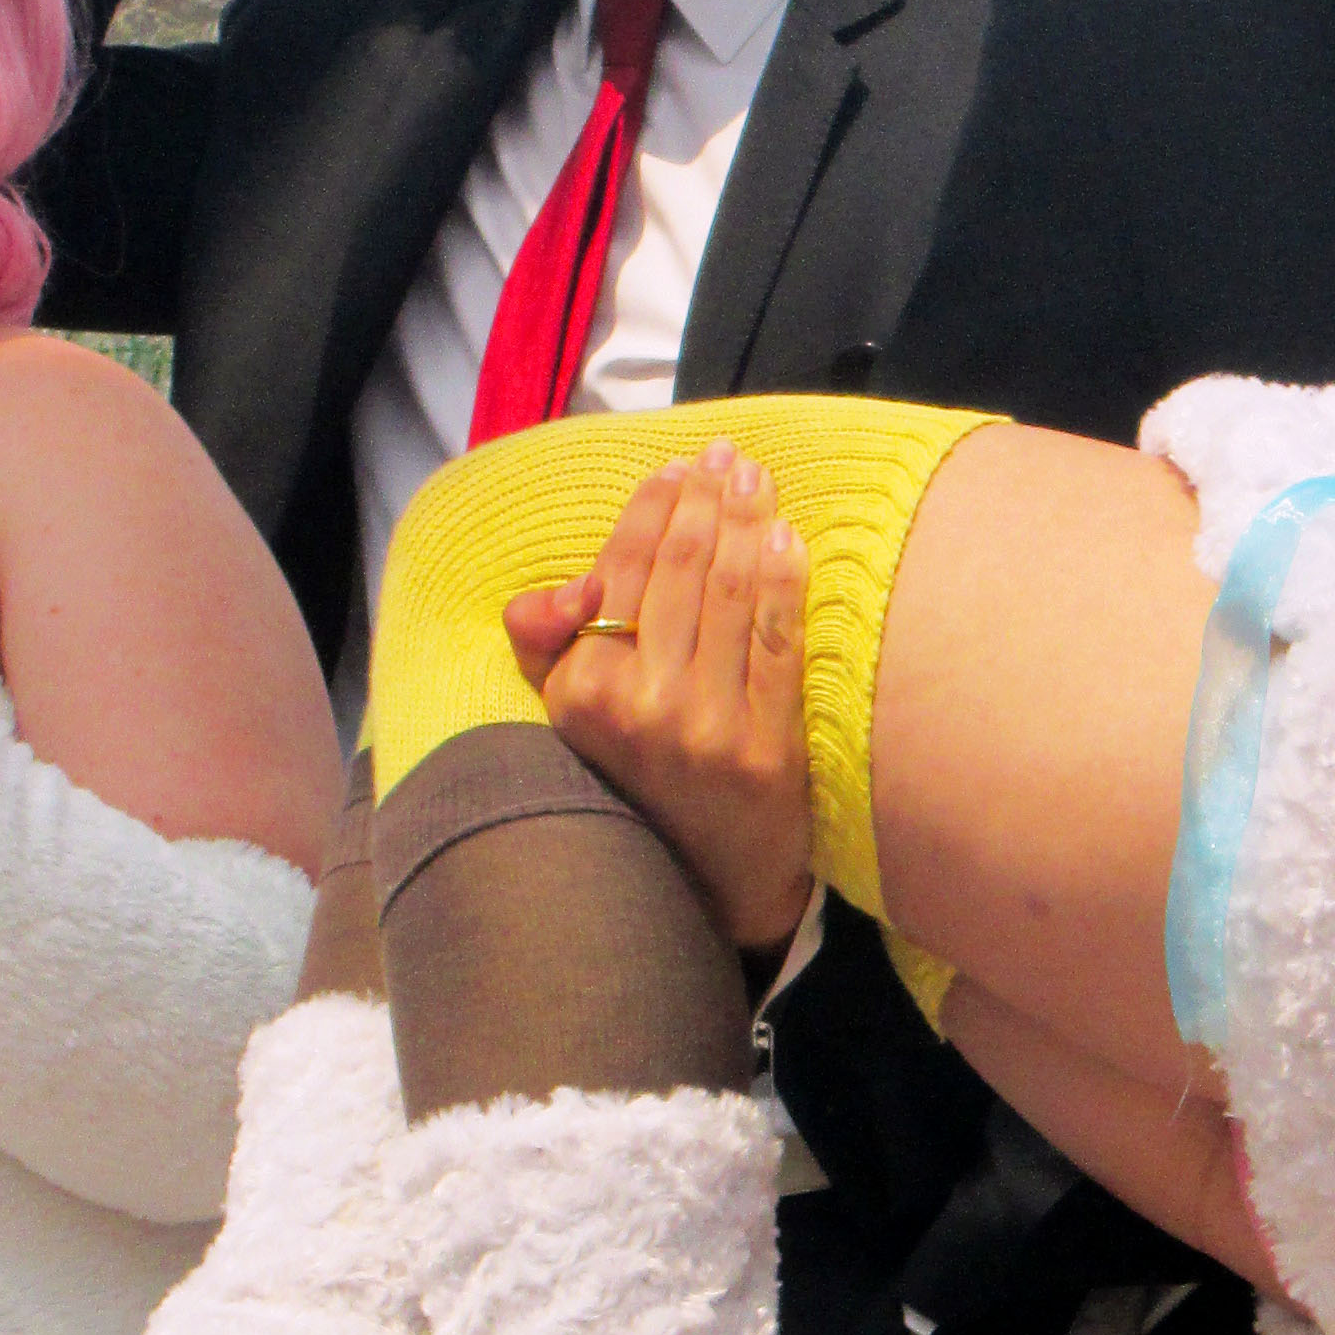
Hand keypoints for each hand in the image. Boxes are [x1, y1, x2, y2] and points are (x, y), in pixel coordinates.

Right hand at [502, 440, 814, 950]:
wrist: (711, 877)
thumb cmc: (642, 773)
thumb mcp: (571, 712)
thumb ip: (547, 639)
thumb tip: (565, 587)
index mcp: (582, 692)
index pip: (620, 573)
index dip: (652, 510)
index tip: (678, 470)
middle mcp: (638, 705)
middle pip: (680, 572)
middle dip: (706, 499)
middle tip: (727, 456)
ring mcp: (705, 727)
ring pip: (730, 594)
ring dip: (747, 520)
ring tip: (756, 478)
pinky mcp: (766, 746)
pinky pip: (777, 641)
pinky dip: (783, 580)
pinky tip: (787, 538)